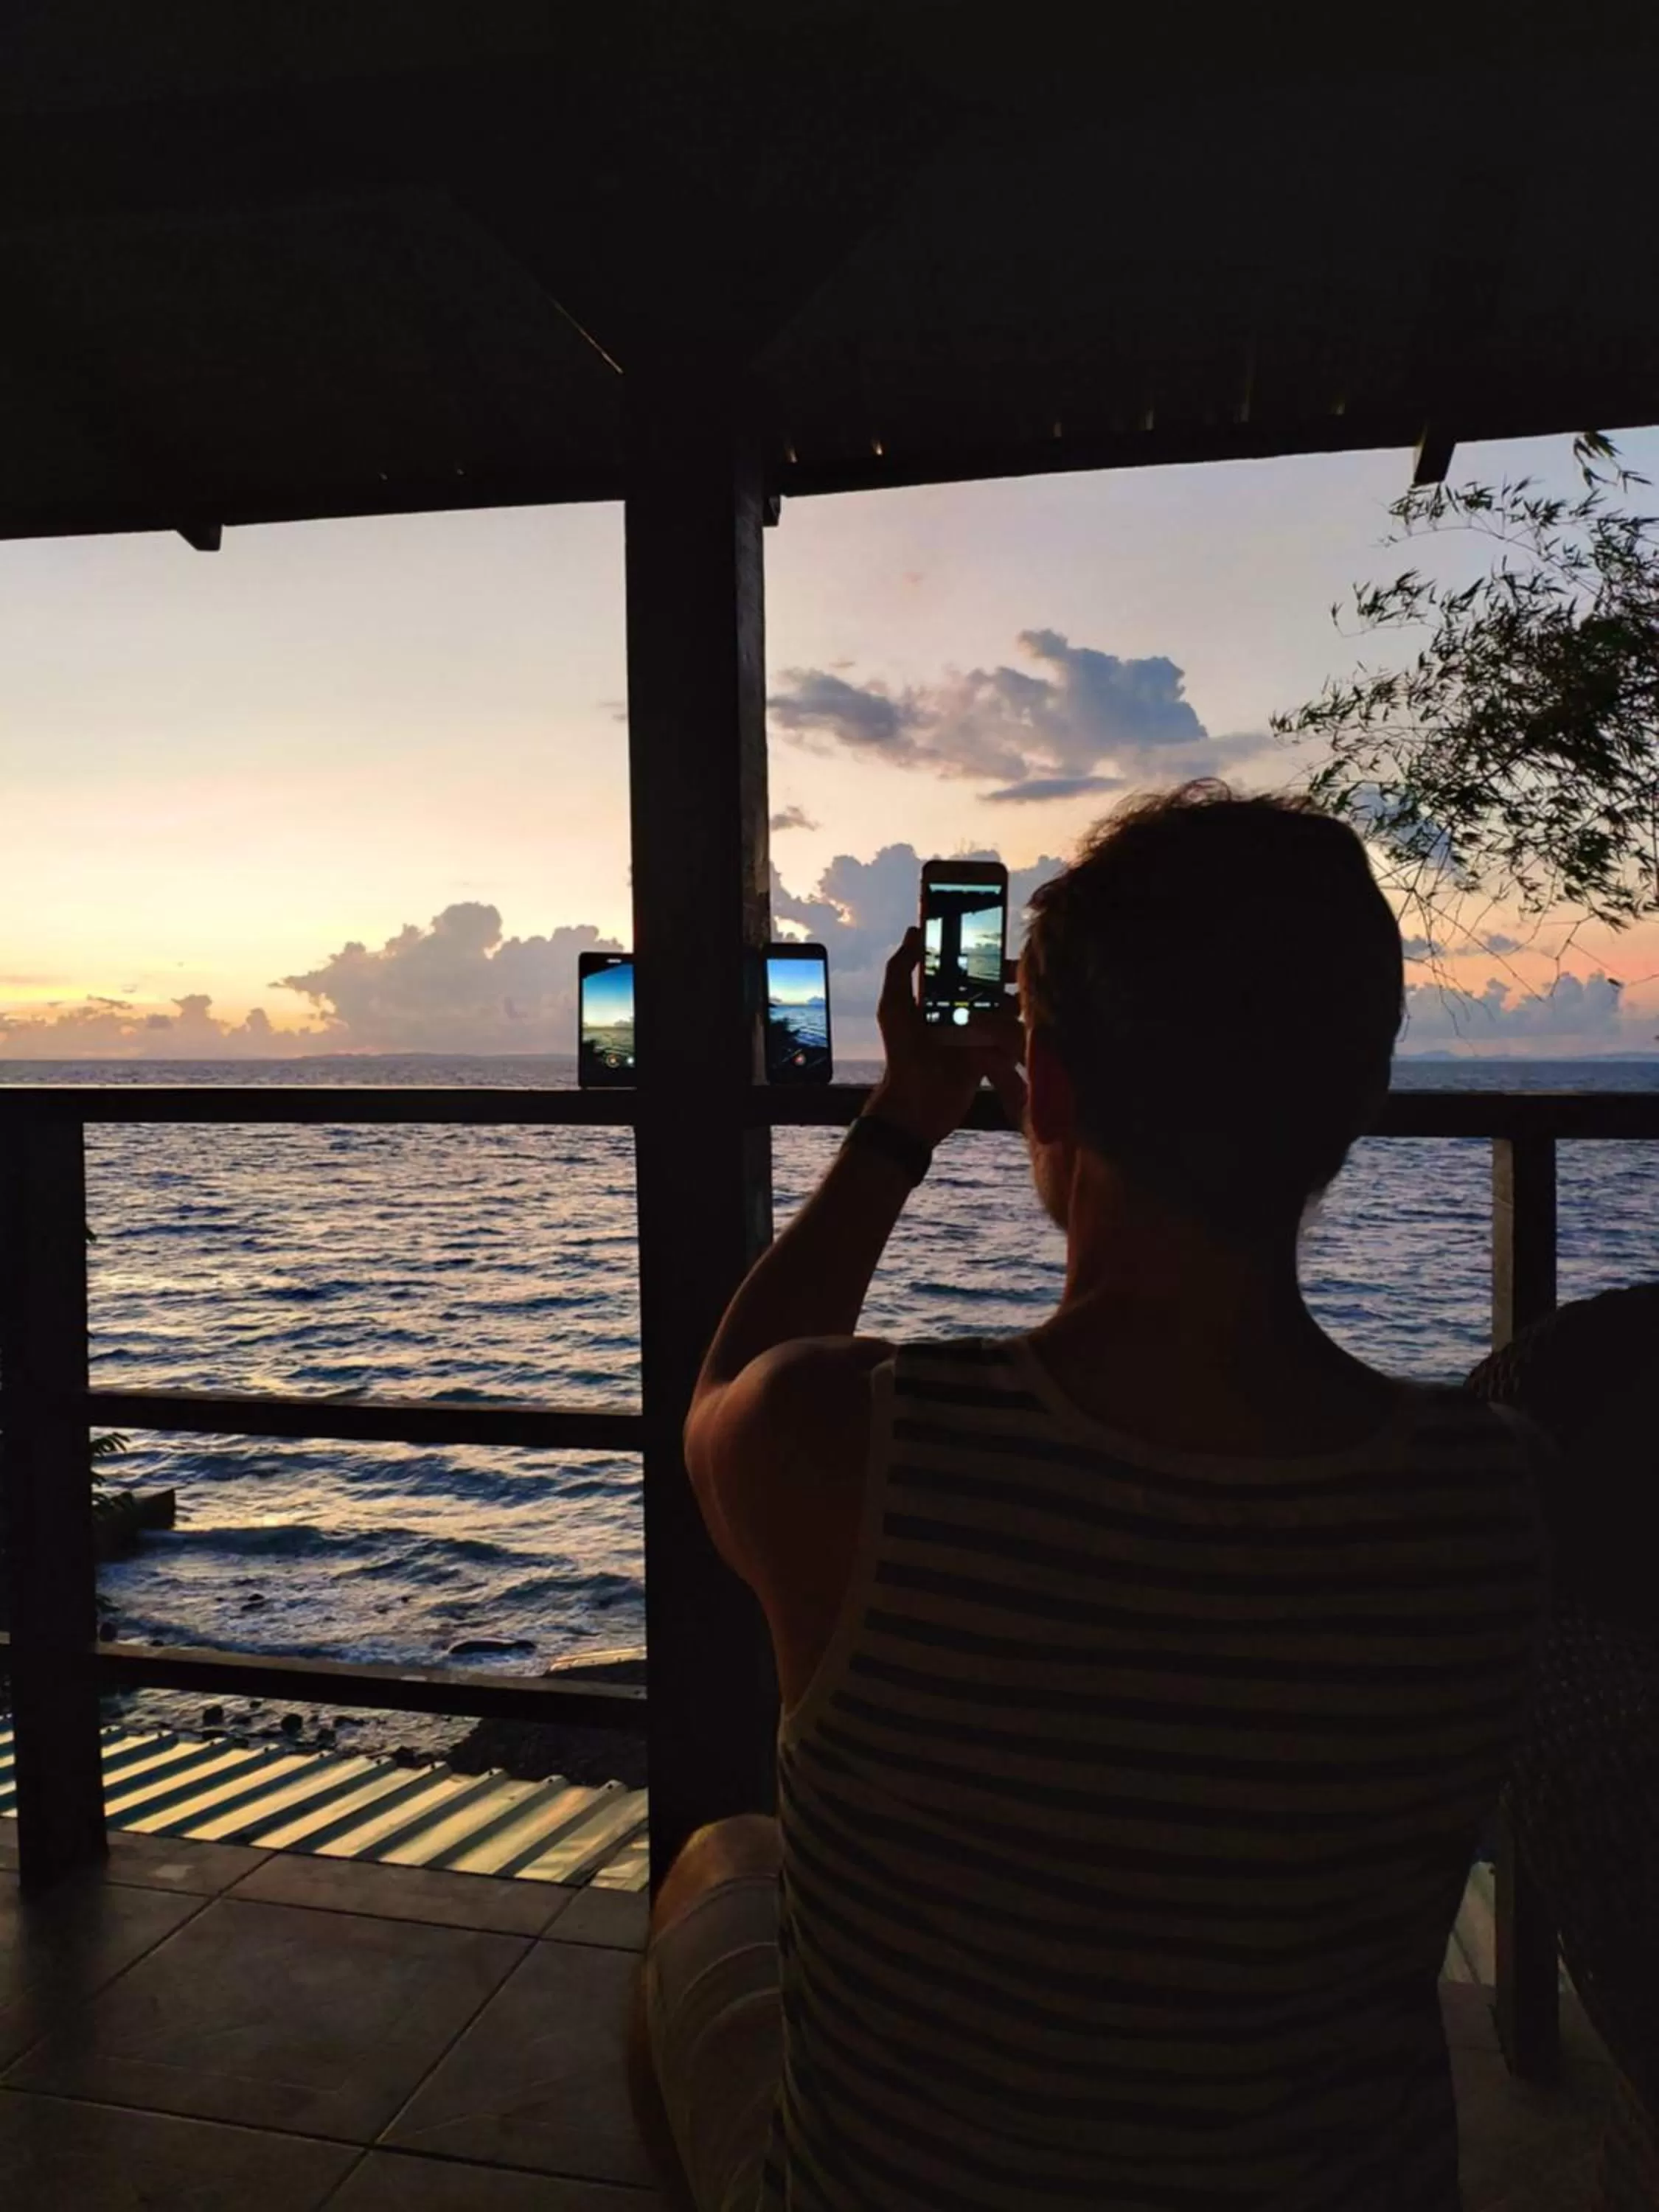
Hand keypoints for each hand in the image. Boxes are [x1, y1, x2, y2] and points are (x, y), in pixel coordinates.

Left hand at [866, 928, 1026, 1150]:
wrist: (916, 1102)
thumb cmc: (902, 1052)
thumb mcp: (893, 1006)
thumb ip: (901, 968)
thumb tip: (914, 931)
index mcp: (945, 997)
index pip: (974, 969)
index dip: (990, 958)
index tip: (1001, 950)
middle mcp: (967, 1013)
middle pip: (999, 988)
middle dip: (1009, 983)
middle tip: (1014, 981)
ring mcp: (983, 1036)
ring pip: (1010, 1014)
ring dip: (1005, 1014)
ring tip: (991, 1022)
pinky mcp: (995, 1058)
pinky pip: (1014, 1041)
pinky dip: (1008, 1041)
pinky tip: (995, 1046)